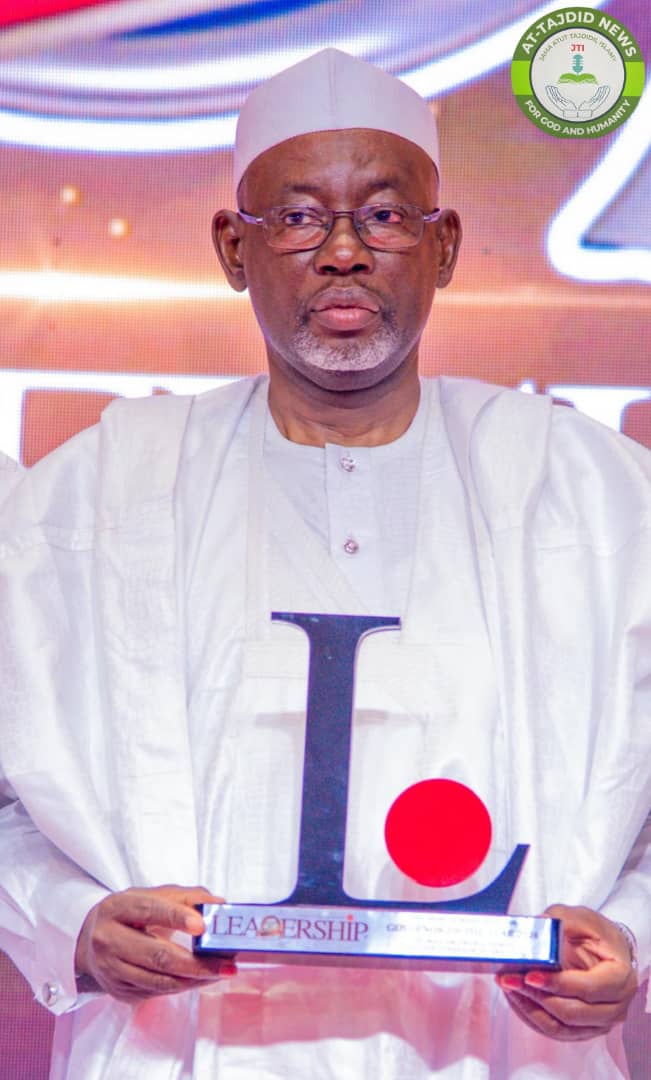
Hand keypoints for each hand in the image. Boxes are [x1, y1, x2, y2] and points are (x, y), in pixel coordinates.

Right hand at [74, 884, 236, 1003]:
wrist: (91, 941)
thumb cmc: (131, 915)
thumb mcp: (152, 897)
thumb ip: (187, 897)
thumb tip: (219, 905)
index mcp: (117, 908)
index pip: (148, 910)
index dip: (176, 917)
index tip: (203, 925)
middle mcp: (107, 939)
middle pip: (156, 954)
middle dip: (196, 962)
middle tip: (226, 963)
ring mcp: (111, 969)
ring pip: (158, 979)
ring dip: (195, 979)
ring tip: (221, 972)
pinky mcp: (118, 991)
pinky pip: (156, 992)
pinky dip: (183, 986)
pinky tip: (200, 979)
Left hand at [496, 905, 637, 1040]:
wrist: (607, 952)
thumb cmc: (597, 935)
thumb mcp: (583, 919)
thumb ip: (563, 920)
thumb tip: (539, 923)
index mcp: (619, 978)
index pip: (589, 988)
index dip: (558, 984)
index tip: (531, 975)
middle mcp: (614, 1007)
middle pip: (572, 1013)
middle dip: (536, 997)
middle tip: (509, 979)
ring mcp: (599, 1023)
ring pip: (560, 1027)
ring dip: (529, 1008)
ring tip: (508, 986)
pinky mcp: (582, 1030)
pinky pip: (554, 1030)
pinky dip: (531, 1016)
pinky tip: (515, 997)